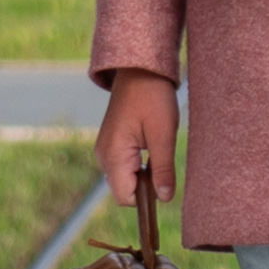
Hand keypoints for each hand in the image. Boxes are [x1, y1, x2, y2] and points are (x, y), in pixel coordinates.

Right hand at [94, 68, 181, 204]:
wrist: (140, 70)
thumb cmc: (153, 98)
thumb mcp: (163, 134)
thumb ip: (163, 169)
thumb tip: (165, 198)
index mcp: (114, 155)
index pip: (125, 197)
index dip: (146, 197)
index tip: (164, 181)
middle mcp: (103, 156)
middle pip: (123, 190)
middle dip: (144, 187)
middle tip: (162, 162)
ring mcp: (105, 149)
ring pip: (123, 179)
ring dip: (142, 175)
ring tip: (157, 152)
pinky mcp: (111, 144)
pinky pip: (123, 167)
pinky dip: (138, 166)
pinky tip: (150, 148)